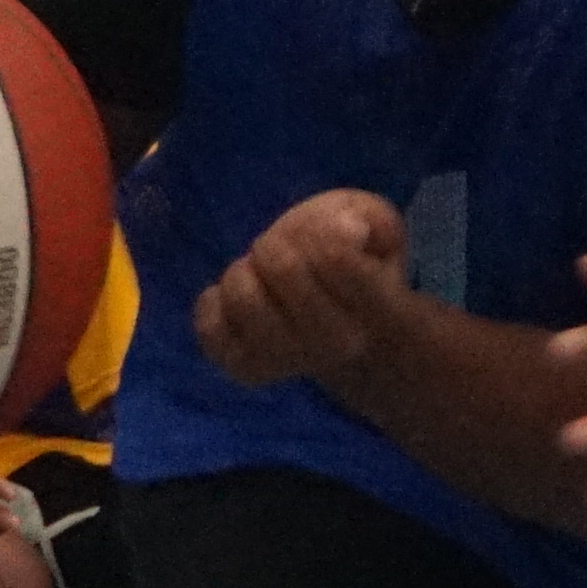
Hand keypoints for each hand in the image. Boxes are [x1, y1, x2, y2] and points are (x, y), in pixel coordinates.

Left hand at [194, 189, 413, 394]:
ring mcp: (289, 361)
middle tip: (282, 256)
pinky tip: (236, 303)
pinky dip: (214, 302)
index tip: (323, 240)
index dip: (319, 230)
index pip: (336, 256)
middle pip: (282, 267)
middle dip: (274, 245)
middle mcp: (335, 344)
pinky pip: (210, 324)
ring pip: (243, 296)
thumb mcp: (372, 225)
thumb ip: (369, 218)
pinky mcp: (246, 369)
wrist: (330, 326)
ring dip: (243, 272)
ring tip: (258, 278)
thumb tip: (347, 230)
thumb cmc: (347, 263)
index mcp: (376, 308)